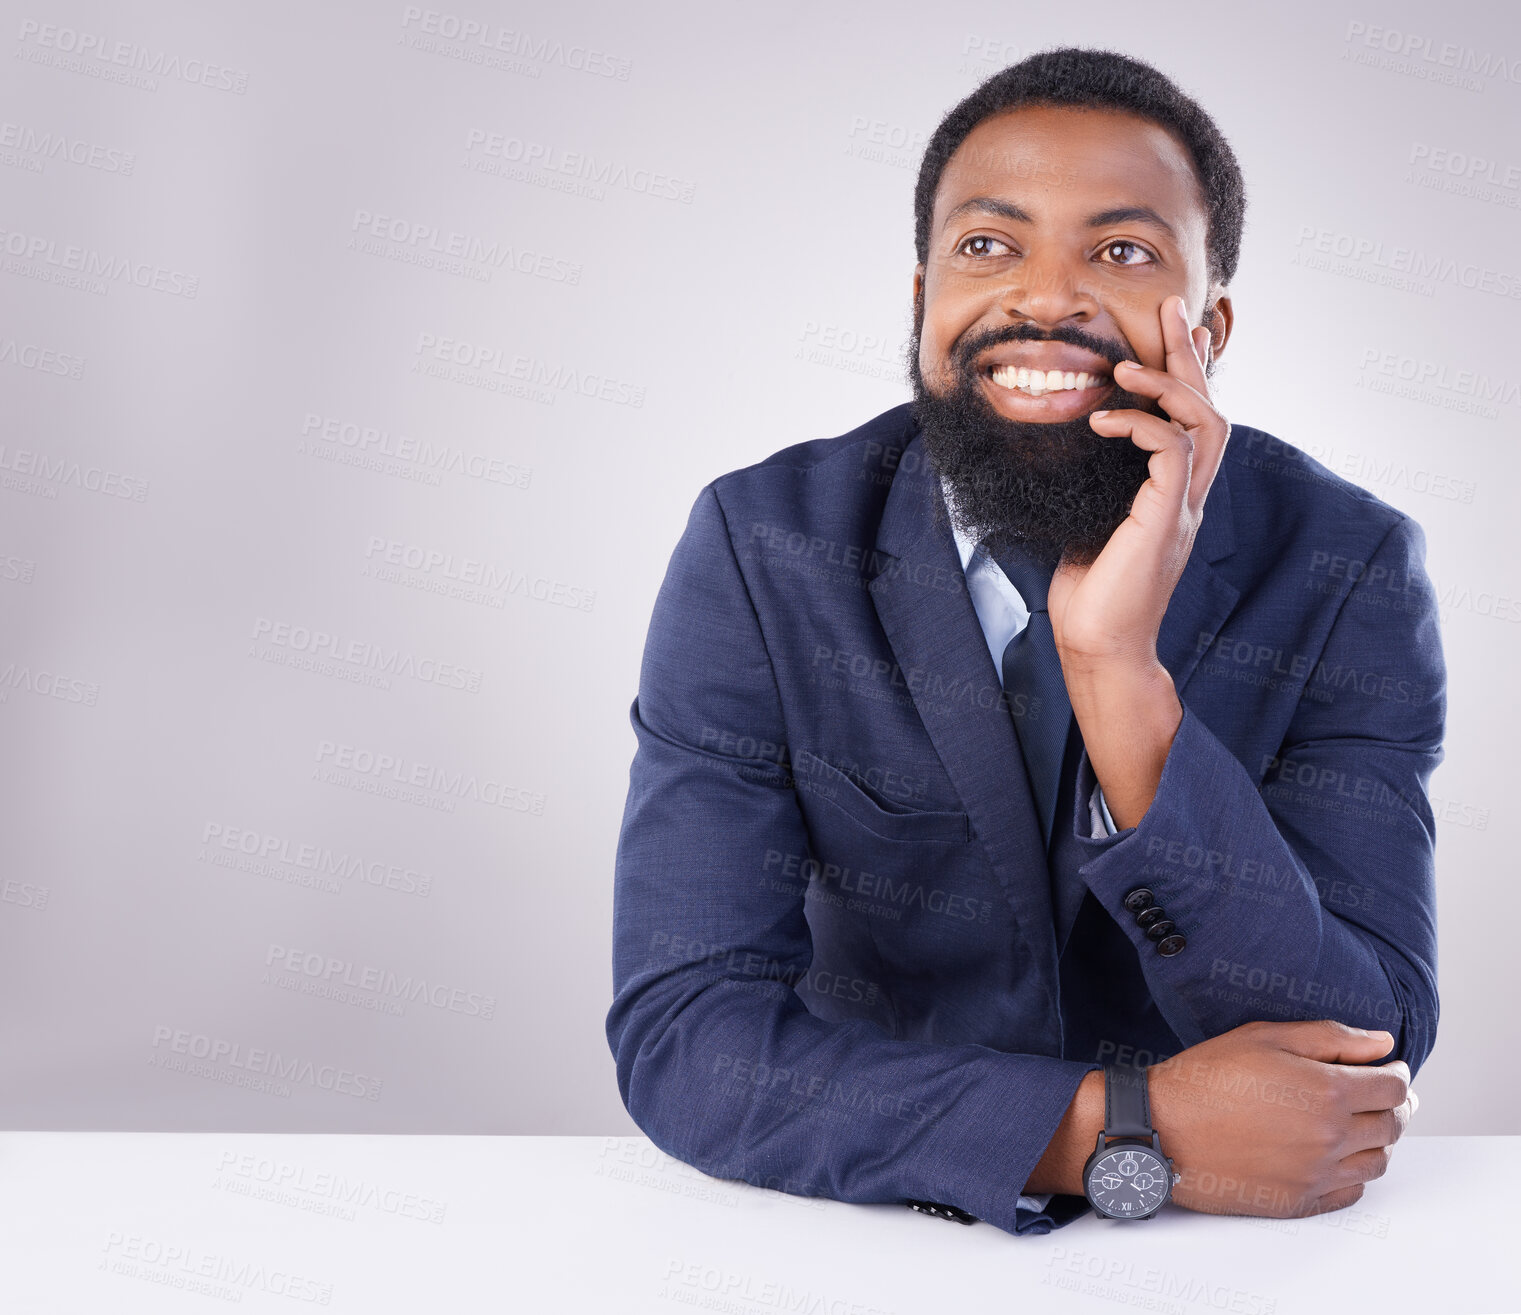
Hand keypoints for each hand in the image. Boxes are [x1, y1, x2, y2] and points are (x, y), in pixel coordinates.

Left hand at [1046, 293, 1229, 674]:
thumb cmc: (1087, 594)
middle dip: (1189, 355)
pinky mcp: (1166, 521)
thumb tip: (1068, 447)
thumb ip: (1094, 485)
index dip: (1187, 372)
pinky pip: (1173, 453)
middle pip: (1209, 409)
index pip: (1191, 421)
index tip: (1172, 330)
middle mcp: (1187, 498)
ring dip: (1167, 386)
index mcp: (1171, 497)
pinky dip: (1142, 427)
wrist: (1096, 645)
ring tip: (1124, 366)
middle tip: (1170, 308)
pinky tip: (1105, 422)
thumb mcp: (1087, 523)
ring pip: (1204, 423)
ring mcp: (1182, 509)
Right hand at [1149, 1019, 1415, 1217]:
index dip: (1395, 1074)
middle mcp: (1330, 1137)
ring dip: (1377, 1140)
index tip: (1386, 1068)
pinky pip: (1351, 1192)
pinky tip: (1334, 1154)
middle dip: (1393, 1105)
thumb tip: (1382, 1043)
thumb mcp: (1265, 1037)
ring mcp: (1316, 1174)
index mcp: (1326, 1092)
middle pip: (1392, 1126)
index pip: (1394, 1088)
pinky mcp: (1299, 1201)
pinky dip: (1354, 1173)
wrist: (1162, 1128)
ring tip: (1355, 1122)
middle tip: (1377, 1094)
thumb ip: (1331, 1037)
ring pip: (1378, 1162)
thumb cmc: (1207, 1078)